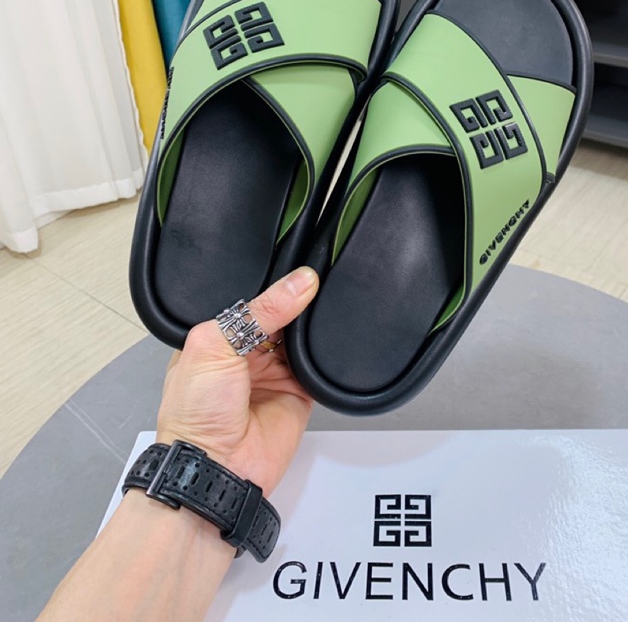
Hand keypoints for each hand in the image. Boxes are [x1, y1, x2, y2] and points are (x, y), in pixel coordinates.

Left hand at [156, 266, 317, 495]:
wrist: (216, 469)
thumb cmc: (194, 414)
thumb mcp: (216, 345)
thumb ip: (259, 311)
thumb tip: (299, 282)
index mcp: (217, 336)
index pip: (249, 299)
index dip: (270, 283)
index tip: (294, 263)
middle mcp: (245, 353)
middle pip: (279, 313)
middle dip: (295, 299)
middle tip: (312, 280)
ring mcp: (273, 372)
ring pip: (301, 336)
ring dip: (310, 323)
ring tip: (319, 305)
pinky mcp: (299, 392)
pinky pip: (317, 365)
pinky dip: (323, 352)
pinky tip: (325, 336)